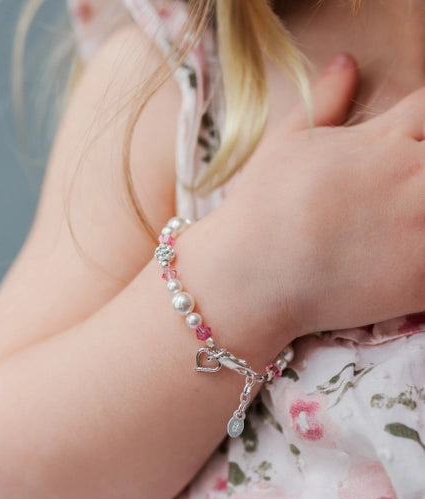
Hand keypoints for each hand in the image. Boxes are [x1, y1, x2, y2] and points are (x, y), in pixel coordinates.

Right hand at [205, 54, 424, 339]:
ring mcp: (423, 228)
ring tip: (392, 225)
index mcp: (383, 140)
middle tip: (393, 191)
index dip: (418, 128)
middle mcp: (411, 177)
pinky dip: (421, 256)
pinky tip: (391, 259)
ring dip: (421, 209)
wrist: (249, 278)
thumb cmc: (260, 210)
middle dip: (420, 169)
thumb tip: (346, 62)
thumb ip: (324, 100)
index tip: (399, 149)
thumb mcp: (284, 145)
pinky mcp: (422, 276)